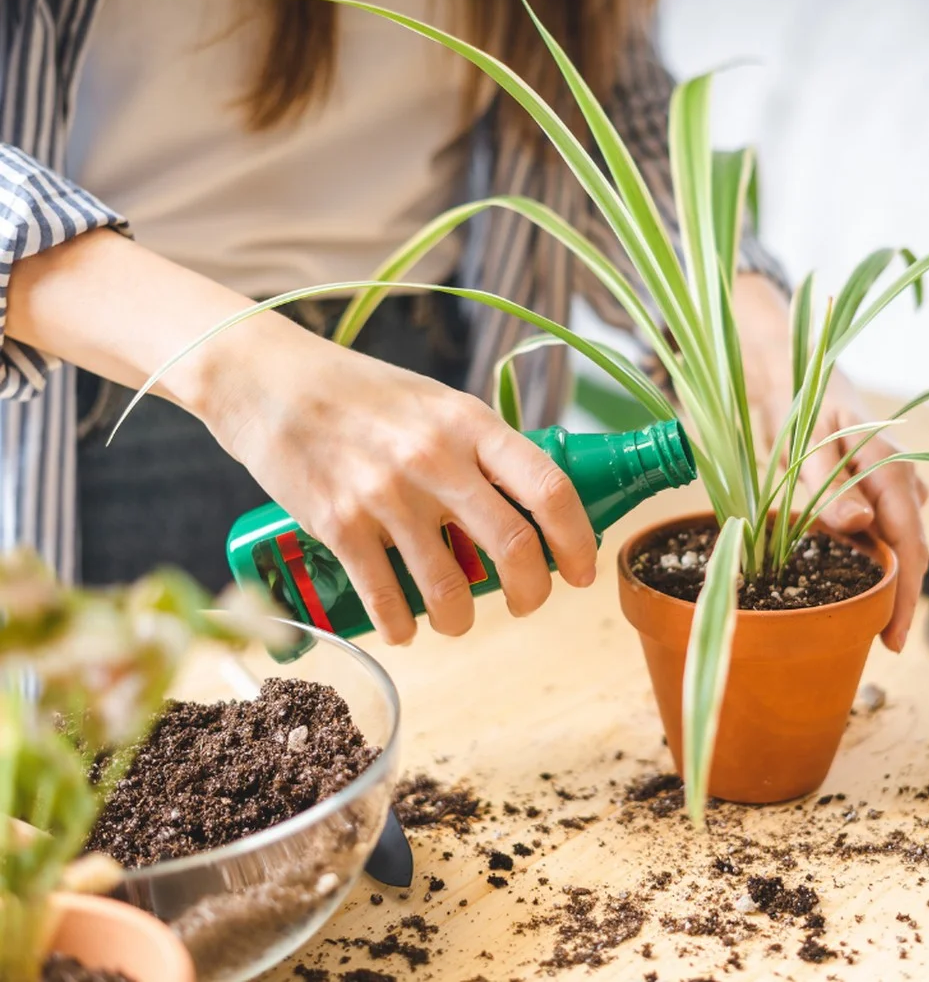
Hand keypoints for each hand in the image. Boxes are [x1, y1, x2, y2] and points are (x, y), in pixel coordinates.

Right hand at [202, 322, 597, 644]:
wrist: (265, 380)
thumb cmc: (358, 392)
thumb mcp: (434, 401)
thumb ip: (478, 446)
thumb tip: (527, 499)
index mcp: (469, 422)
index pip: (548, 486)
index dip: (578, 538)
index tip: (583, 569)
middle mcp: (435, 458)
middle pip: (513, 547)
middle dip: (532, 592)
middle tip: (527, 602)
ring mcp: (385, 494)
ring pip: (450, 588)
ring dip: (462, 619)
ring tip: (457, 619)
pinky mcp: (337, 524)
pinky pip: (386, 600)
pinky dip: (402, 627)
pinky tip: (405, 629)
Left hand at [797, 369, 928, 651]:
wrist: (805, 382)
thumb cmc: (804, 411)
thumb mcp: (808, 447)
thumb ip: (831, 486)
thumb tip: (861, 526)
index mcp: (893, 472)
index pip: (909, 546)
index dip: (904, 595)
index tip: (893, 637)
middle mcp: (906, 483)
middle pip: (911, 554)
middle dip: (898, 599)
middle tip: (880, 643)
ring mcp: (899, 489)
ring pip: (899, 546)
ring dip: (885, 582)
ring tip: (863, 620)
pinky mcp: (884, 494)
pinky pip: (885, 534)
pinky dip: (874, 560)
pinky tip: (856, 583)